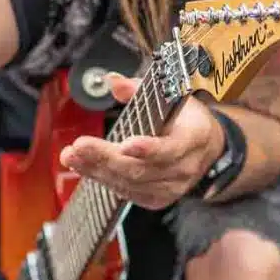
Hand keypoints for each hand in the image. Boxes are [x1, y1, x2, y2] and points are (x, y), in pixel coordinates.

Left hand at [59, 74, 222, 209]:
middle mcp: (184, 168)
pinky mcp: (157, 199)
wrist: (206, 149)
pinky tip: (84, 166)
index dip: (148, 149)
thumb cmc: (186, 119)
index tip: (125, 144)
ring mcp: (171, 188)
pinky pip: (127, 192)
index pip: (171, 148)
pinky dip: (103, 179)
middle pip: (142, 169)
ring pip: (130, 183)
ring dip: (97, 170)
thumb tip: (113, 80)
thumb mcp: (171, 97)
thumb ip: (138, 89)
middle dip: (106, 158)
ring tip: (72, 155)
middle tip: (79, 147)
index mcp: (193, 138)